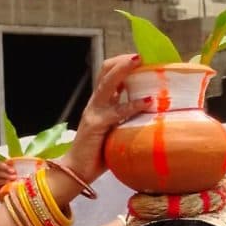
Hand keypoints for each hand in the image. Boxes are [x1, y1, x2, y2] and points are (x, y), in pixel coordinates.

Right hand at [69, 54, 146, 184]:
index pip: (107, 75)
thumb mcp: (113, 131)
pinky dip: (134, 104)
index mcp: (99, 104)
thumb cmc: (97, 154)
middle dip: (122, 61)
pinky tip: (147, 100)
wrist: (75, 170)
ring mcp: (94, 112)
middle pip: (105, 72)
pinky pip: (118, 110)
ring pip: (108, 83)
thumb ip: (125, 120)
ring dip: (124, 70)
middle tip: (140, 55)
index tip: (139, 60)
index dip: (121, 65)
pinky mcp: (97, 124)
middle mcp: (95, 103)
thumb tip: (150, 114)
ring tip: (139, 61)